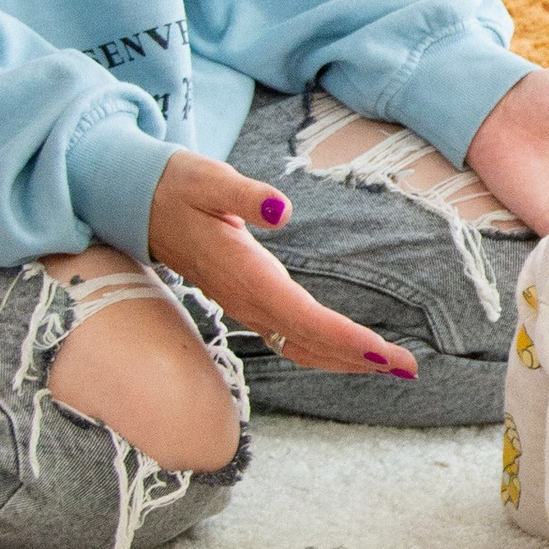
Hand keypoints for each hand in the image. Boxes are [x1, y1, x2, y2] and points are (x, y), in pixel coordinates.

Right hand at [145, 151, 415, 377]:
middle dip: (359, 358)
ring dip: (345, 360)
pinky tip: (350, 354)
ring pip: (300, 347)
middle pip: (309, 342)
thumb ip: (246, 195)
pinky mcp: (247, 303)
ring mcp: (246, 306)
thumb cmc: (178, 187)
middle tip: (409, 368)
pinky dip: (324, 351)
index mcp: (244, 273)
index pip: (302, 317)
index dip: (343, 338)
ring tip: (391, 365)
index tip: (381, 351)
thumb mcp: (209, 179)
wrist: (138, 204)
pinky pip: (290, 339)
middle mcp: (247, 299)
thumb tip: (280, 211)